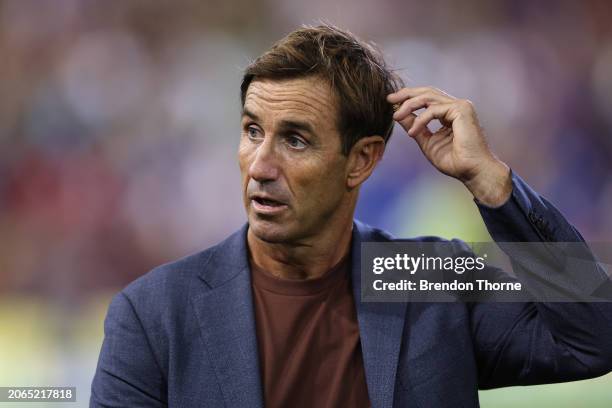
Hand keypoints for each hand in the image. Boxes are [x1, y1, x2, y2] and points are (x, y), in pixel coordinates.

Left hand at [387, 86, 511, 206]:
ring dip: (409, 105)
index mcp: (450, 113)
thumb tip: (398, 115)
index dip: (409, 98)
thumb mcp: (426, 141)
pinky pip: (433, 110)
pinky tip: (412, 133)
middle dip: (406, 94)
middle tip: (389, 98)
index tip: (391, 103)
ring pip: (428, 97)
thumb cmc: (454, 161)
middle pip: (427, 92)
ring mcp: (460, 106)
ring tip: (396, 116)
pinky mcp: (461, 110)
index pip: (427, 98)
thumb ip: (414, 126)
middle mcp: (456, 106)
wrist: (472, 171)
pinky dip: (420, 120)